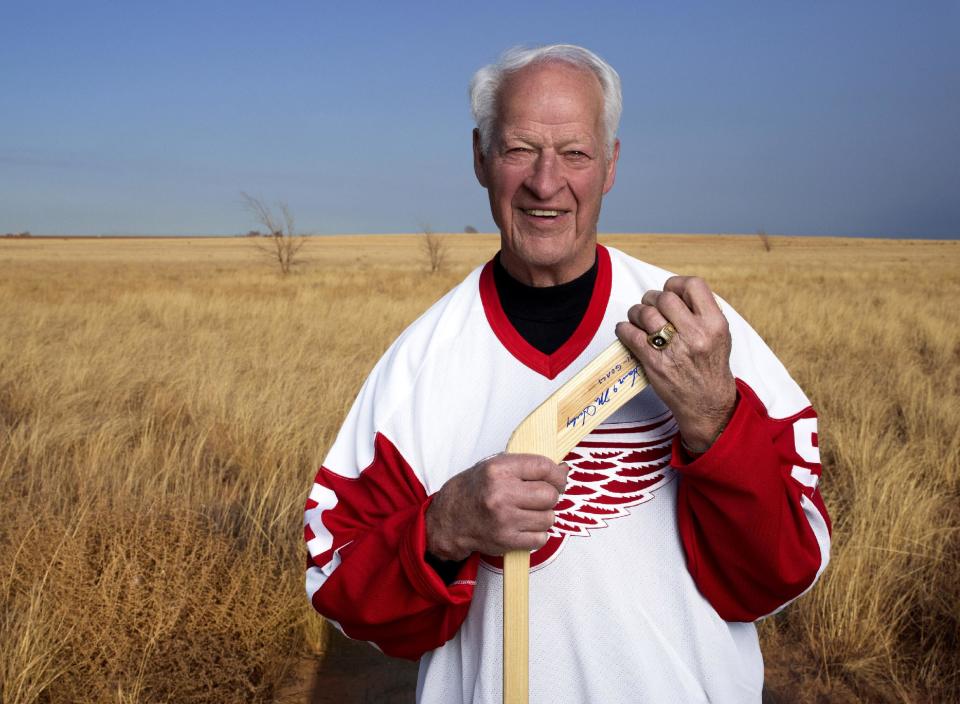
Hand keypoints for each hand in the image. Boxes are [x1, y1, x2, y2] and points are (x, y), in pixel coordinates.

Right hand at [425, 454, 567, 560]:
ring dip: (544, 516)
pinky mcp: (506, 541)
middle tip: (542, 496)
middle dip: (551, 496)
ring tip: (528, 512)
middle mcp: (501, 494)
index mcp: (498, 470)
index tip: (558, 477)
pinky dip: (537, 533)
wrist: (449, 519)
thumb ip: (527, 466)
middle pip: (550, 495)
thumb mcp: (494, 467)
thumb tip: (562, 470)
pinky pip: (541, 538)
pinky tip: (524, 526)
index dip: (557, 473)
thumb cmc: (474, 490)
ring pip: (548, 518)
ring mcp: (504, 519)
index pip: (543, 467)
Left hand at [615, 276, 736, 452]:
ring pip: (645, 313)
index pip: (693, 285)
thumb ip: (700, 311)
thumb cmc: (710, 367)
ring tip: (638, 318)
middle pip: (664, 298)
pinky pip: (630, 335)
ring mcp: (674, 349)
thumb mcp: (719, 335)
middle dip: (652, 299)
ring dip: (636, 312)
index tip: (669, 292)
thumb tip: (673, 292)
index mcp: (714, 323)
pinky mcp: (655, 363)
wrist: (707, 403)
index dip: (676, 284)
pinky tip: (626, 330)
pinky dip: (624, 329)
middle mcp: (696, 334)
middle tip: (650, 306)